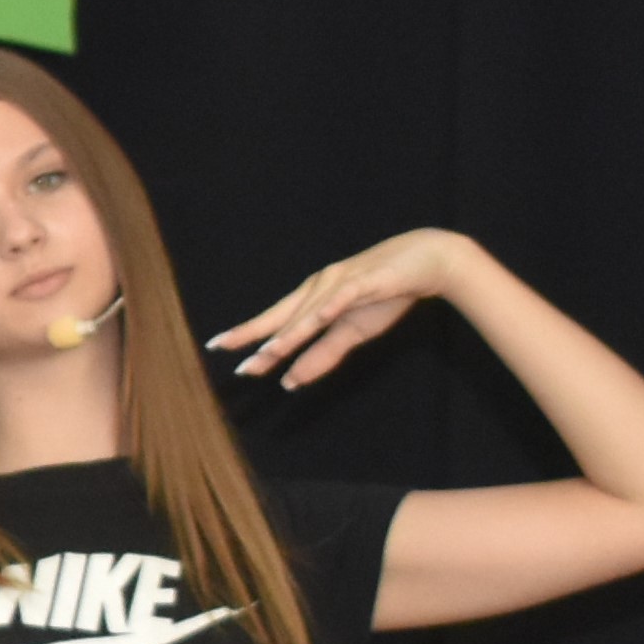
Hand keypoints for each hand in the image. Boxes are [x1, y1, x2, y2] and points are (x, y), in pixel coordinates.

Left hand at [209, 227, 477, 386]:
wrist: (426, 262)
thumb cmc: (384, 295)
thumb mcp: (352, 332)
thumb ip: (322, 355)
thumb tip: (290, 381)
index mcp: (312, 299)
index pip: (275, 320)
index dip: (247, 333)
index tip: (217, 346)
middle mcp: (318, 287)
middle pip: (282, 314)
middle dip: (253, 333)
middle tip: (221, 347)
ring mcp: (340, 281)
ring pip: (309, 311)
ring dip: (289, 332)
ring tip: (267, 352)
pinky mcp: (365, 280)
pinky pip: (344, 296)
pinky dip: (329, 308)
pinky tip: (316, 319)